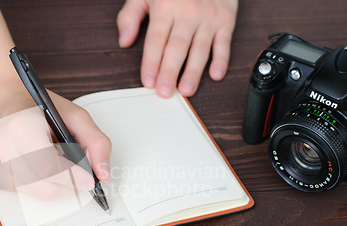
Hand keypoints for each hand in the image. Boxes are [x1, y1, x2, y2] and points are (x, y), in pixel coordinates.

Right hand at [0, 90, 111, 200]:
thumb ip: (96, 142)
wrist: (4, 99)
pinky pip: (25, 191)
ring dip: (56, 185)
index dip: (73, 177)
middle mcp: (2, 146)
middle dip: (69, 186)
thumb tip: (103, 173)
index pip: (50, 166)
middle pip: (44, 186)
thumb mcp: (74, 115)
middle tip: (82, 177)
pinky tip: (42, 167)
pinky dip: (41, 184)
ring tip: (60, 165)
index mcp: (21, 127)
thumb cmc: (37, 106)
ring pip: (36, 193)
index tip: (89, 179)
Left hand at [117, 0, 237, 96]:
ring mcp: (208, 17)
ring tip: (186, 90)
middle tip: (165, 92)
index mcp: (165, 7)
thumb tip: (124, 41)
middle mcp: (187, 13)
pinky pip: (224, 42)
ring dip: (193, 71)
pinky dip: (222, 59)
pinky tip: (215, 75)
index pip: (156, 40)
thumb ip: (130, 15)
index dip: (151, 62)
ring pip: (200, 48)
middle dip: (170, 72)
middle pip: (177, 47)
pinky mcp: (226, 20)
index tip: (148, 81)